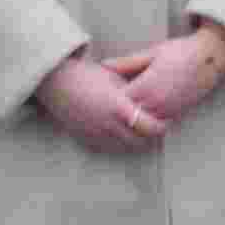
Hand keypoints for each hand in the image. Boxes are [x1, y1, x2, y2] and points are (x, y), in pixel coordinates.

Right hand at [39, 49, 171, 152]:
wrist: (57, 83)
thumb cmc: (89, 75)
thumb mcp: (116, 78)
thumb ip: (135, 91)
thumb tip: (155, 99)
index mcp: (119, 106)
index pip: (150, 127)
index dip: (162, 127)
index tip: (167, 121)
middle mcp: (108, 124)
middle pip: (140, 141)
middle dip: (152, 137)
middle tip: (159, 128)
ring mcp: (96, 134)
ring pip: (126, 148)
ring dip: (137, 142)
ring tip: (143, 131)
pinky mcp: (86, 139)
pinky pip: (109, 148)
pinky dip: (120, 144)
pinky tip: (124, 134)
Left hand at [111, 25, 224, 127]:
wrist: (210, 58)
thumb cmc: (181, 51)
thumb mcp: (152, 53)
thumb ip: (127, 62)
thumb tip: (104, 64)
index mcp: (146, 86)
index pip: (119, 101)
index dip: (110, 98)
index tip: (104, 92)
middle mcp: (156, 102)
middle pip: (129, 116)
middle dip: (120, 111)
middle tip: (110, 106)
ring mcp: (167, 110)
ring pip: (142, 124)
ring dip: (134, 119)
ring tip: (125, 112)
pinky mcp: (177, 114)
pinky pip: (157, 125)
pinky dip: (148, 121)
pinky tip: (144, 113)